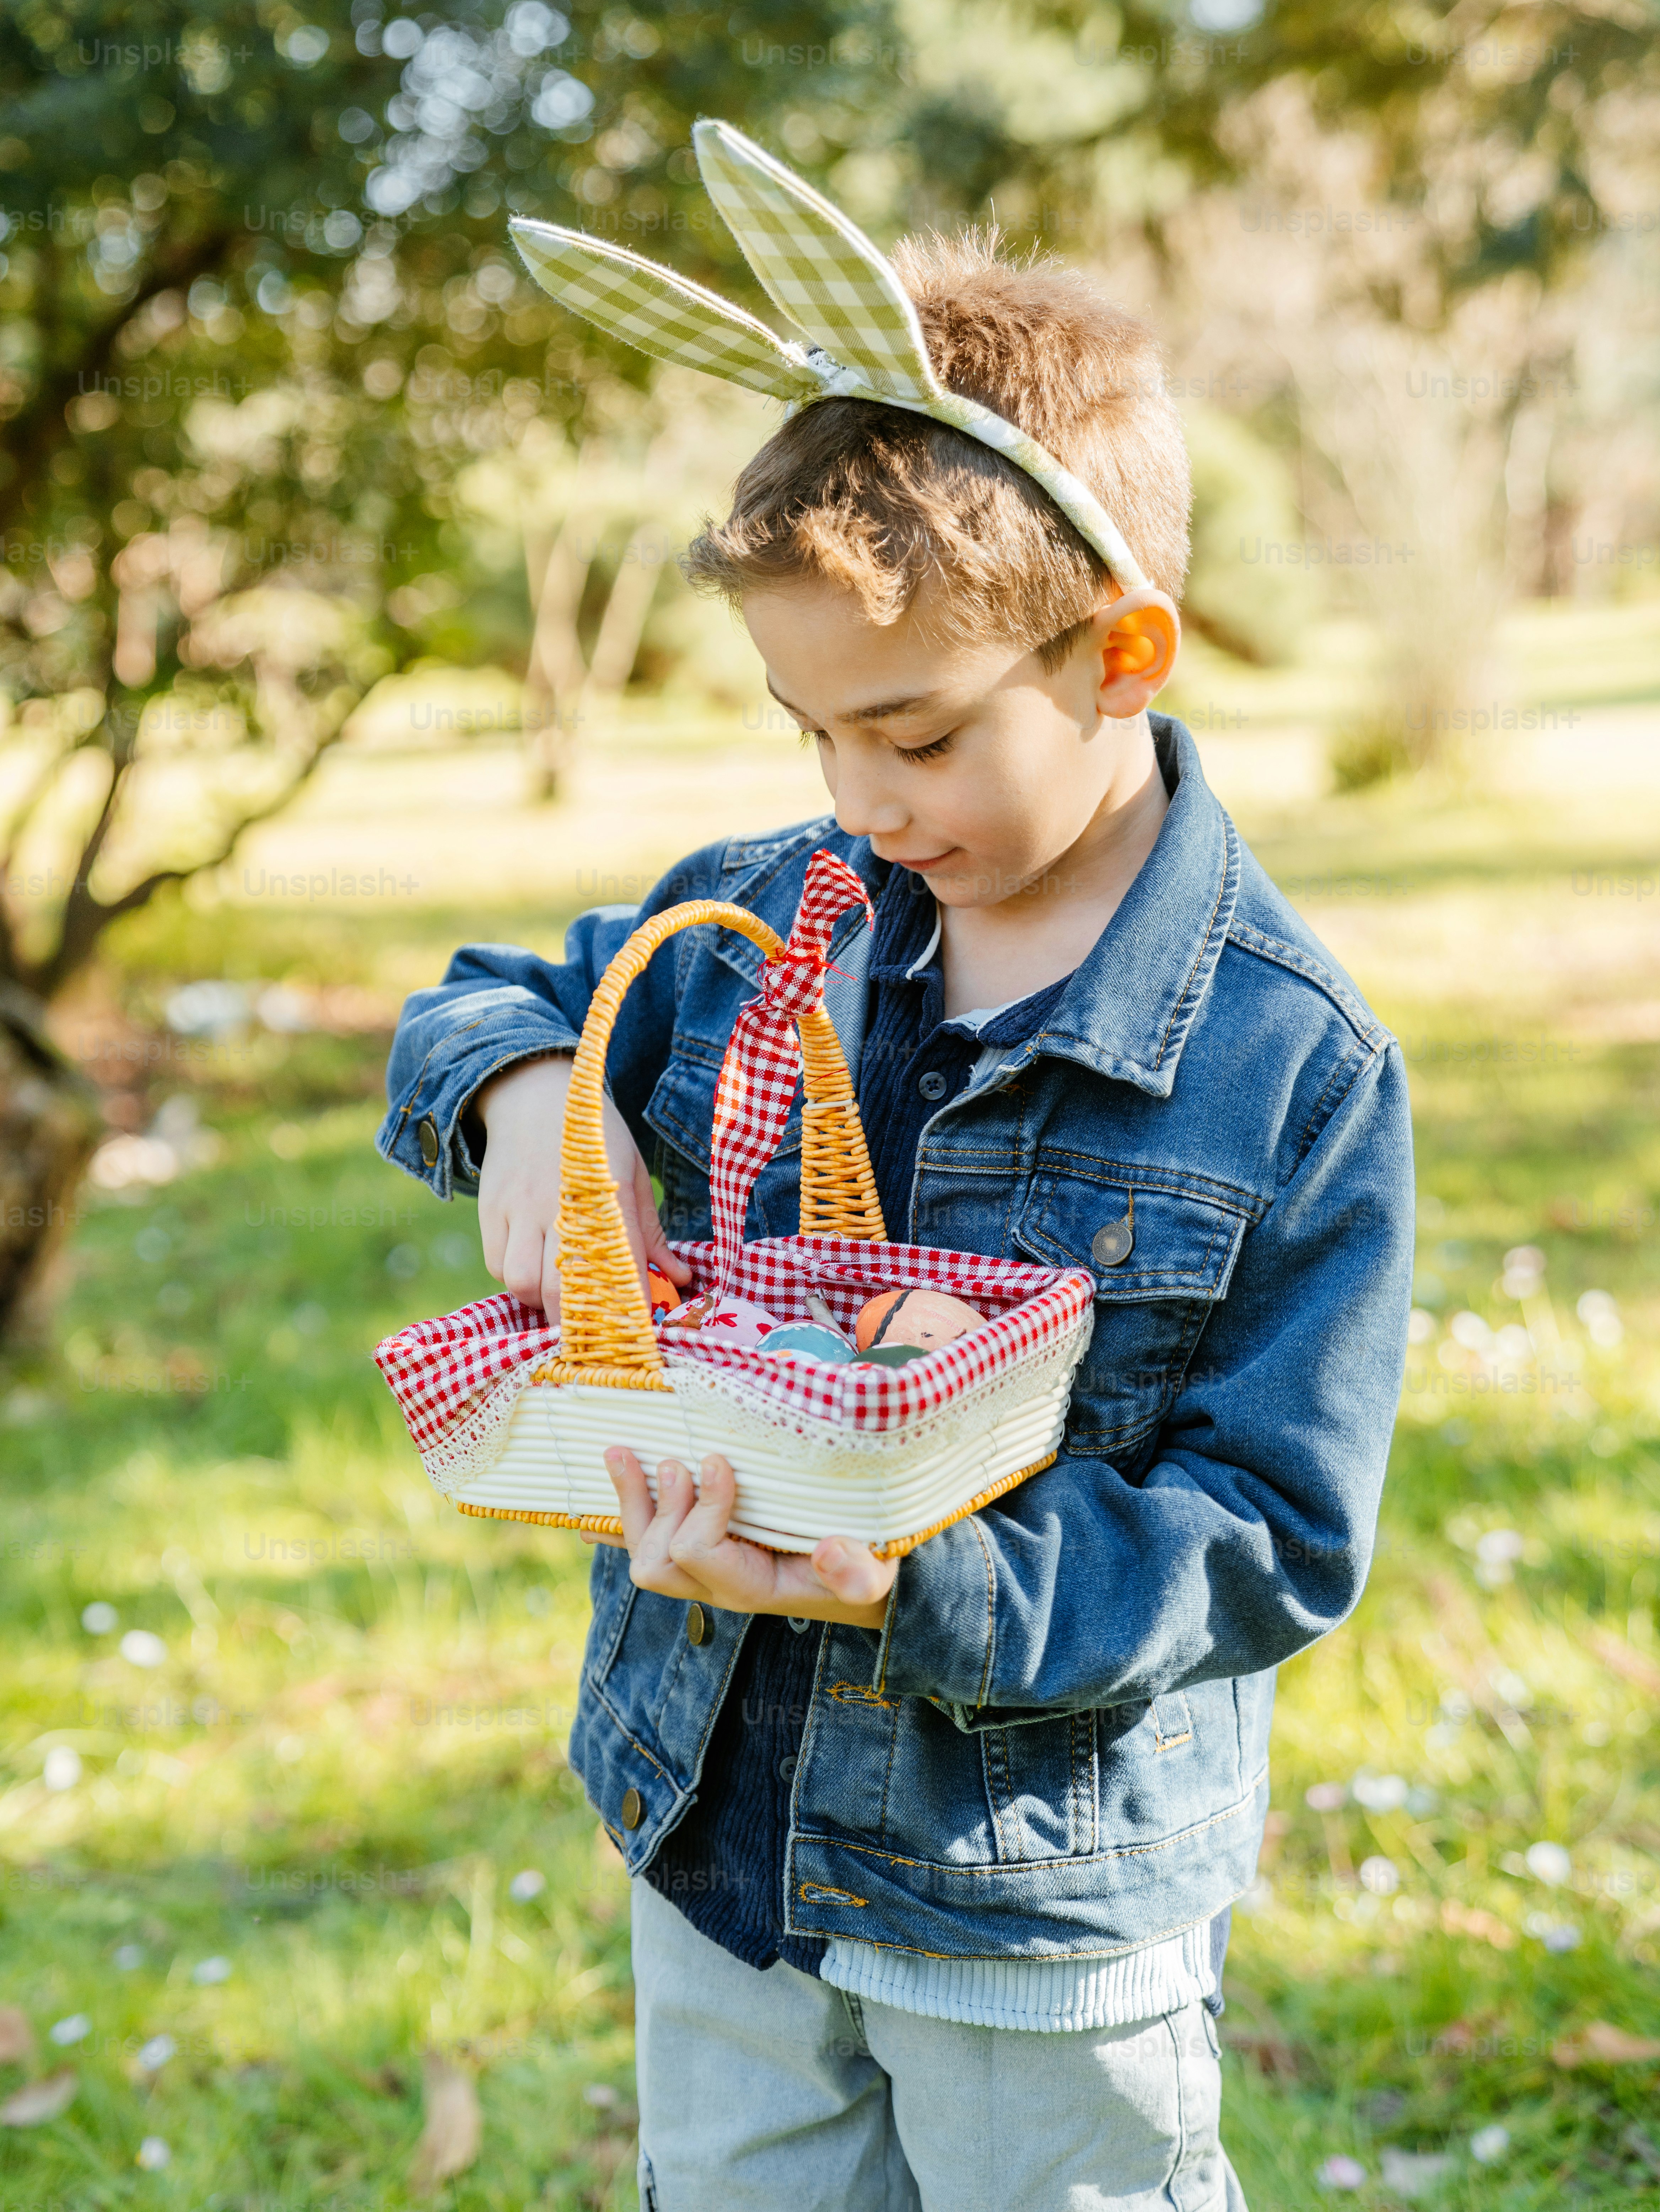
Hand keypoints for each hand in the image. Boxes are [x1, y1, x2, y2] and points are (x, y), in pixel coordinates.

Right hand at [474, 1055, 691, 1319]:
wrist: (534, 1093)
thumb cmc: (594, 1140)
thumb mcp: (632, 1173)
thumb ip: (651, 1232)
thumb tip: (678, 1278)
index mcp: (605, 1192)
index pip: (619, 1262)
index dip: (628, 1303)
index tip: (637, 1329)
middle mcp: (558, 1203)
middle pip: (560, 1284)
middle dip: (577, 1319)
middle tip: (592, 1331)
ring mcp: (518, 1207)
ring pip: (521, 1281)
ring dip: (540, 1302)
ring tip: (557, 1298)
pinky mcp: (491, 1208)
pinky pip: (497, 1264)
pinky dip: (514, 1281)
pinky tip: (532, 1271)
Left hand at [584, 1448, 896, 1629]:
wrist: (857, 1579)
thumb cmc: (862, 1568)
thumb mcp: (873, 1573)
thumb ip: (858, 1573)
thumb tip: (828, 1552)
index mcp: (751, 1588)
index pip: (699, 1554)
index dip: (702, 1508)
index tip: (720, 1462)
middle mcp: (717, 1583)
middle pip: (656, 1563)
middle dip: (658, 1510)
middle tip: (674, 1462)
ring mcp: (703, 1570)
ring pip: (643, 1552)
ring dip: (630, 1504)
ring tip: (619, 1454)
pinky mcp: (700, 1551)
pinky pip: (646, 1545)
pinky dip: (618, 1527)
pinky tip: (589, 1518)